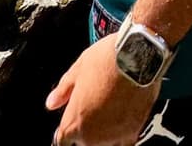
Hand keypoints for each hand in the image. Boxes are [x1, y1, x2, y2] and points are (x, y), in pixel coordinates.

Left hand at [46, 34, 160, 145]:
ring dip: (102, 135)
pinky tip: (121, 121)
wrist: (138, 55)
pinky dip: (120, 136)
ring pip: (103, 144)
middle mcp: (93, 136)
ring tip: (108, 113)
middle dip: (84, 130)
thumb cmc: (107, 59)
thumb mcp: (79, 68)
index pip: (62, 140)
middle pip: (83, 143)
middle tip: (92, 109)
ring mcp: (114, 136)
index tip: (70, 122)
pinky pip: (123, 143)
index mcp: (75, 121)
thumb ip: (63, 90)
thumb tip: (52, 102)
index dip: (66, 130)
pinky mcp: (133, 132)